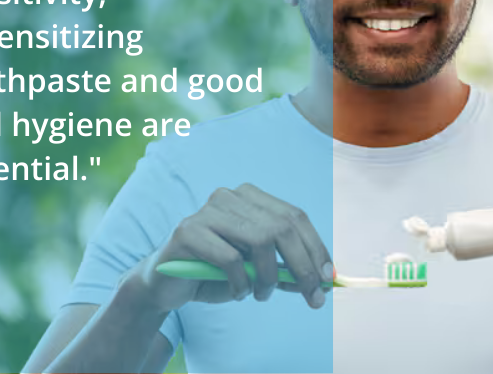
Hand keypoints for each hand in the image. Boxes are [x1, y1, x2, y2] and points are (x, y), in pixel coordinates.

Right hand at [128, 183, 331, 311]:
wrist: (164, 284)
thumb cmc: (215, 274)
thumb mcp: (257, 272)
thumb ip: (285, 271)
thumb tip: (321, 279)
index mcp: (251, 198)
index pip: (295, 217)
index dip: (315, 247)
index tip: (328, 278)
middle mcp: (231, 197)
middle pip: (282, 227)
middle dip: (303, 266)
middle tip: (312, 297)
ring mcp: (208, 211)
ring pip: (260, 240)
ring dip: (269, 277)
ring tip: (262, 295)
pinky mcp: (188, 230)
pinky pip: (230, 258)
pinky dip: (242, 282)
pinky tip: (239, 293)